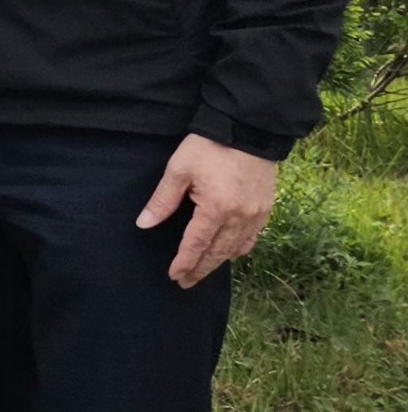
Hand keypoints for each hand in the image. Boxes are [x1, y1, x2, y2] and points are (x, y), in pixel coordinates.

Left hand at [137, 133, 278, 288]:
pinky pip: (252, 237)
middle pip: (217, 252)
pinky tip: (229, 252)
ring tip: (202, 271)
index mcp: (216, 209)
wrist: (248, 128)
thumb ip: (162, 200)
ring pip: (236, 248)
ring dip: (218, 262)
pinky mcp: (266, 208)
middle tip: (185, 282)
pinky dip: (239, 249)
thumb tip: (144, 224)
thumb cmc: (209, 147)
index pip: (196, 245)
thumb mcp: (179, 170)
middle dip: (200, 269)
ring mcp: (256, 214)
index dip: (185, 263)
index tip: (174, 276)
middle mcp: (240, 217)